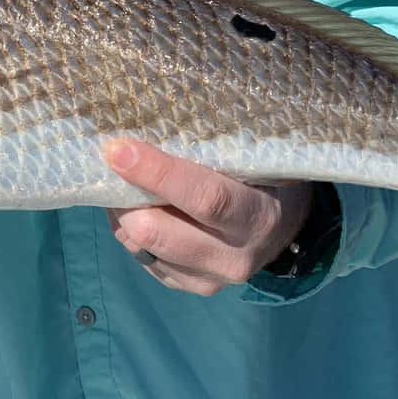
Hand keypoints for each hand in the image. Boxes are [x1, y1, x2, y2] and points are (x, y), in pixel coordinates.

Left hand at [103, 138, 313, 296]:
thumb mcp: (258, 157)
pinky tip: (139, 206)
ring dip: (122, 211)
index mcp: (258, 217)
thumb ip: (219, 145)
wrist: (285, 230)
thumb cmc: (269, 177)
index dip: (158, 173)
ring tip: (124, 181)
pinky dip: (129, 229)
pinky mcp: (187, 286)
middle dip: (125, 196)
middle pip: (158, 231)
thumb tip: (158, 112)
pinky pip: (140, 257)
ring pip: (140, 246)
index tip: (119, 149)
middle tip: (112, 161)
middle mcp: (234, 257)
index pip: (204, 198)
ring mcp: (209, 279)